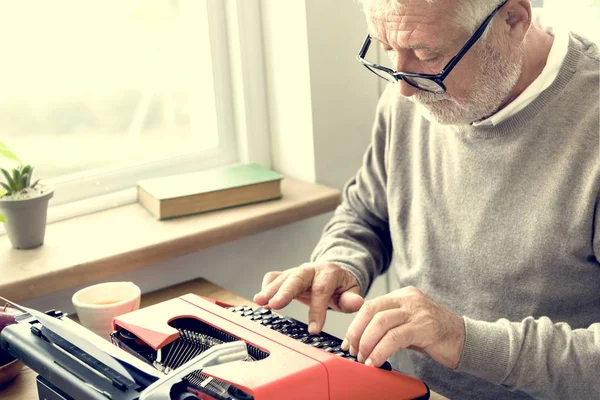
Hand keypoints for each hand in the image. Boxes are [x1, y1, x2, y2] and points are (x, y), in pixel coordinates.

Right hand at [253, 262, 363, 333]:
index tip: (314, 330)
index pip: (321, 290)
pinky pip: (274, 277)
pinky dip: (267, 287)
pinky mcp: (286, 275)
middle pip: (296, 279)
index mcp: (328, 272)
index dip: (317, 310)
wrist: (333, 272)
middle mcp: (310, 269)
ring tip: (259, 301)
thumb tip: (357, 303)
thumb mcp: (351, 291)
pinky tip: (262, 300)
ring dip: (270, 290)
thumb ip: (352, 299)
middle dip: (284, 292)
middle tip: (274, 305)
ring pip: (282, 278)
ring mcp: (296, 271)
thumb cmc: (341, 286)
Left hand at [341, 286, 464, 368]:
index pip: (370, 305)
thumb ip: (389, 324)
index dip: (355, 324)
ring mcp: (417, 311)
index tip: (349, 342)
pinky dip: (381, 351)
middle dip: (358, 333)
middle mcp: (409, 298)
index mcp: (403, 295)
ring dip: (367, 344)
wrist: (466, 340)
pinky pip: (395, 338)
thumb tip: (362, 339)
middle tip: (354, 351)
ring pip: (381, 323)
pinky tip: (376, 361)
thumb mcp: (408, 323)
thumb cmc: (435, 335)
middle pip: (372, 311)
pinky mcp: (425, 327)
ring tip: (364, 359)